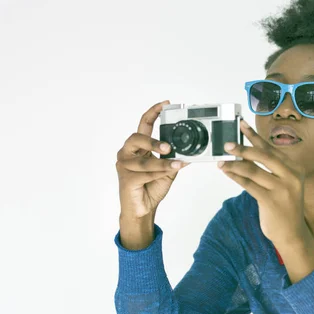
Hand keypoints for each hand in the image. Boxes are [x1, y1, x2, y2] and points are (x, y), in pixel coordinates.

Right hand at [116, 100, 189, 218]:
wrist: (143, 208)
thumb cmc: (152, 187)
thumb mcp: (167, 169)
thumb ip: (173, 158)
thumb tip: (190, 151)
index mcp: (138, 147)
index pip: (144, 124)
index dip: (154, 112)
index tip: (166, 104)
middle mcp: (127, 153)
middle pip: (136, 138)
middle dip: (153, 141)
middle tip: (168, 147)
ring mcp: (124, 166)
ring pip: (144, 161)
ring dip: (162, 164)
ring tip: (177, 164)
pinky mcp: (126, 179)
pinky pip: (145, 174)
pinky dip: (159, 174)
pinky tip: (168, 173)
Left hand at [217, 119, 309, 246]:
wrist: (292, 233)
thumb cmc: (284, 207)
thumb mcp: (282, 184)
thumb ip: (268, 169)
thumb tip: (246, 152)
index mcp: (295, 168)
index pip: (271, 149)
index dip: (255, 136)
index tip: (242, 125)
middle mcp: (292, 176)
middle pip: (264, 156)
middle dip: (243, 148)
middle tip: (227, 144)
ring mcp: (283, 189)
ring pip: (253, 171)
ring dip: (234, 164)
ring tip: (221, 161)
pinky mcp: (272, 201)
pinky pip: (249, 185)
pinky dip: (236, 177)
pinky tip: (227, 173)